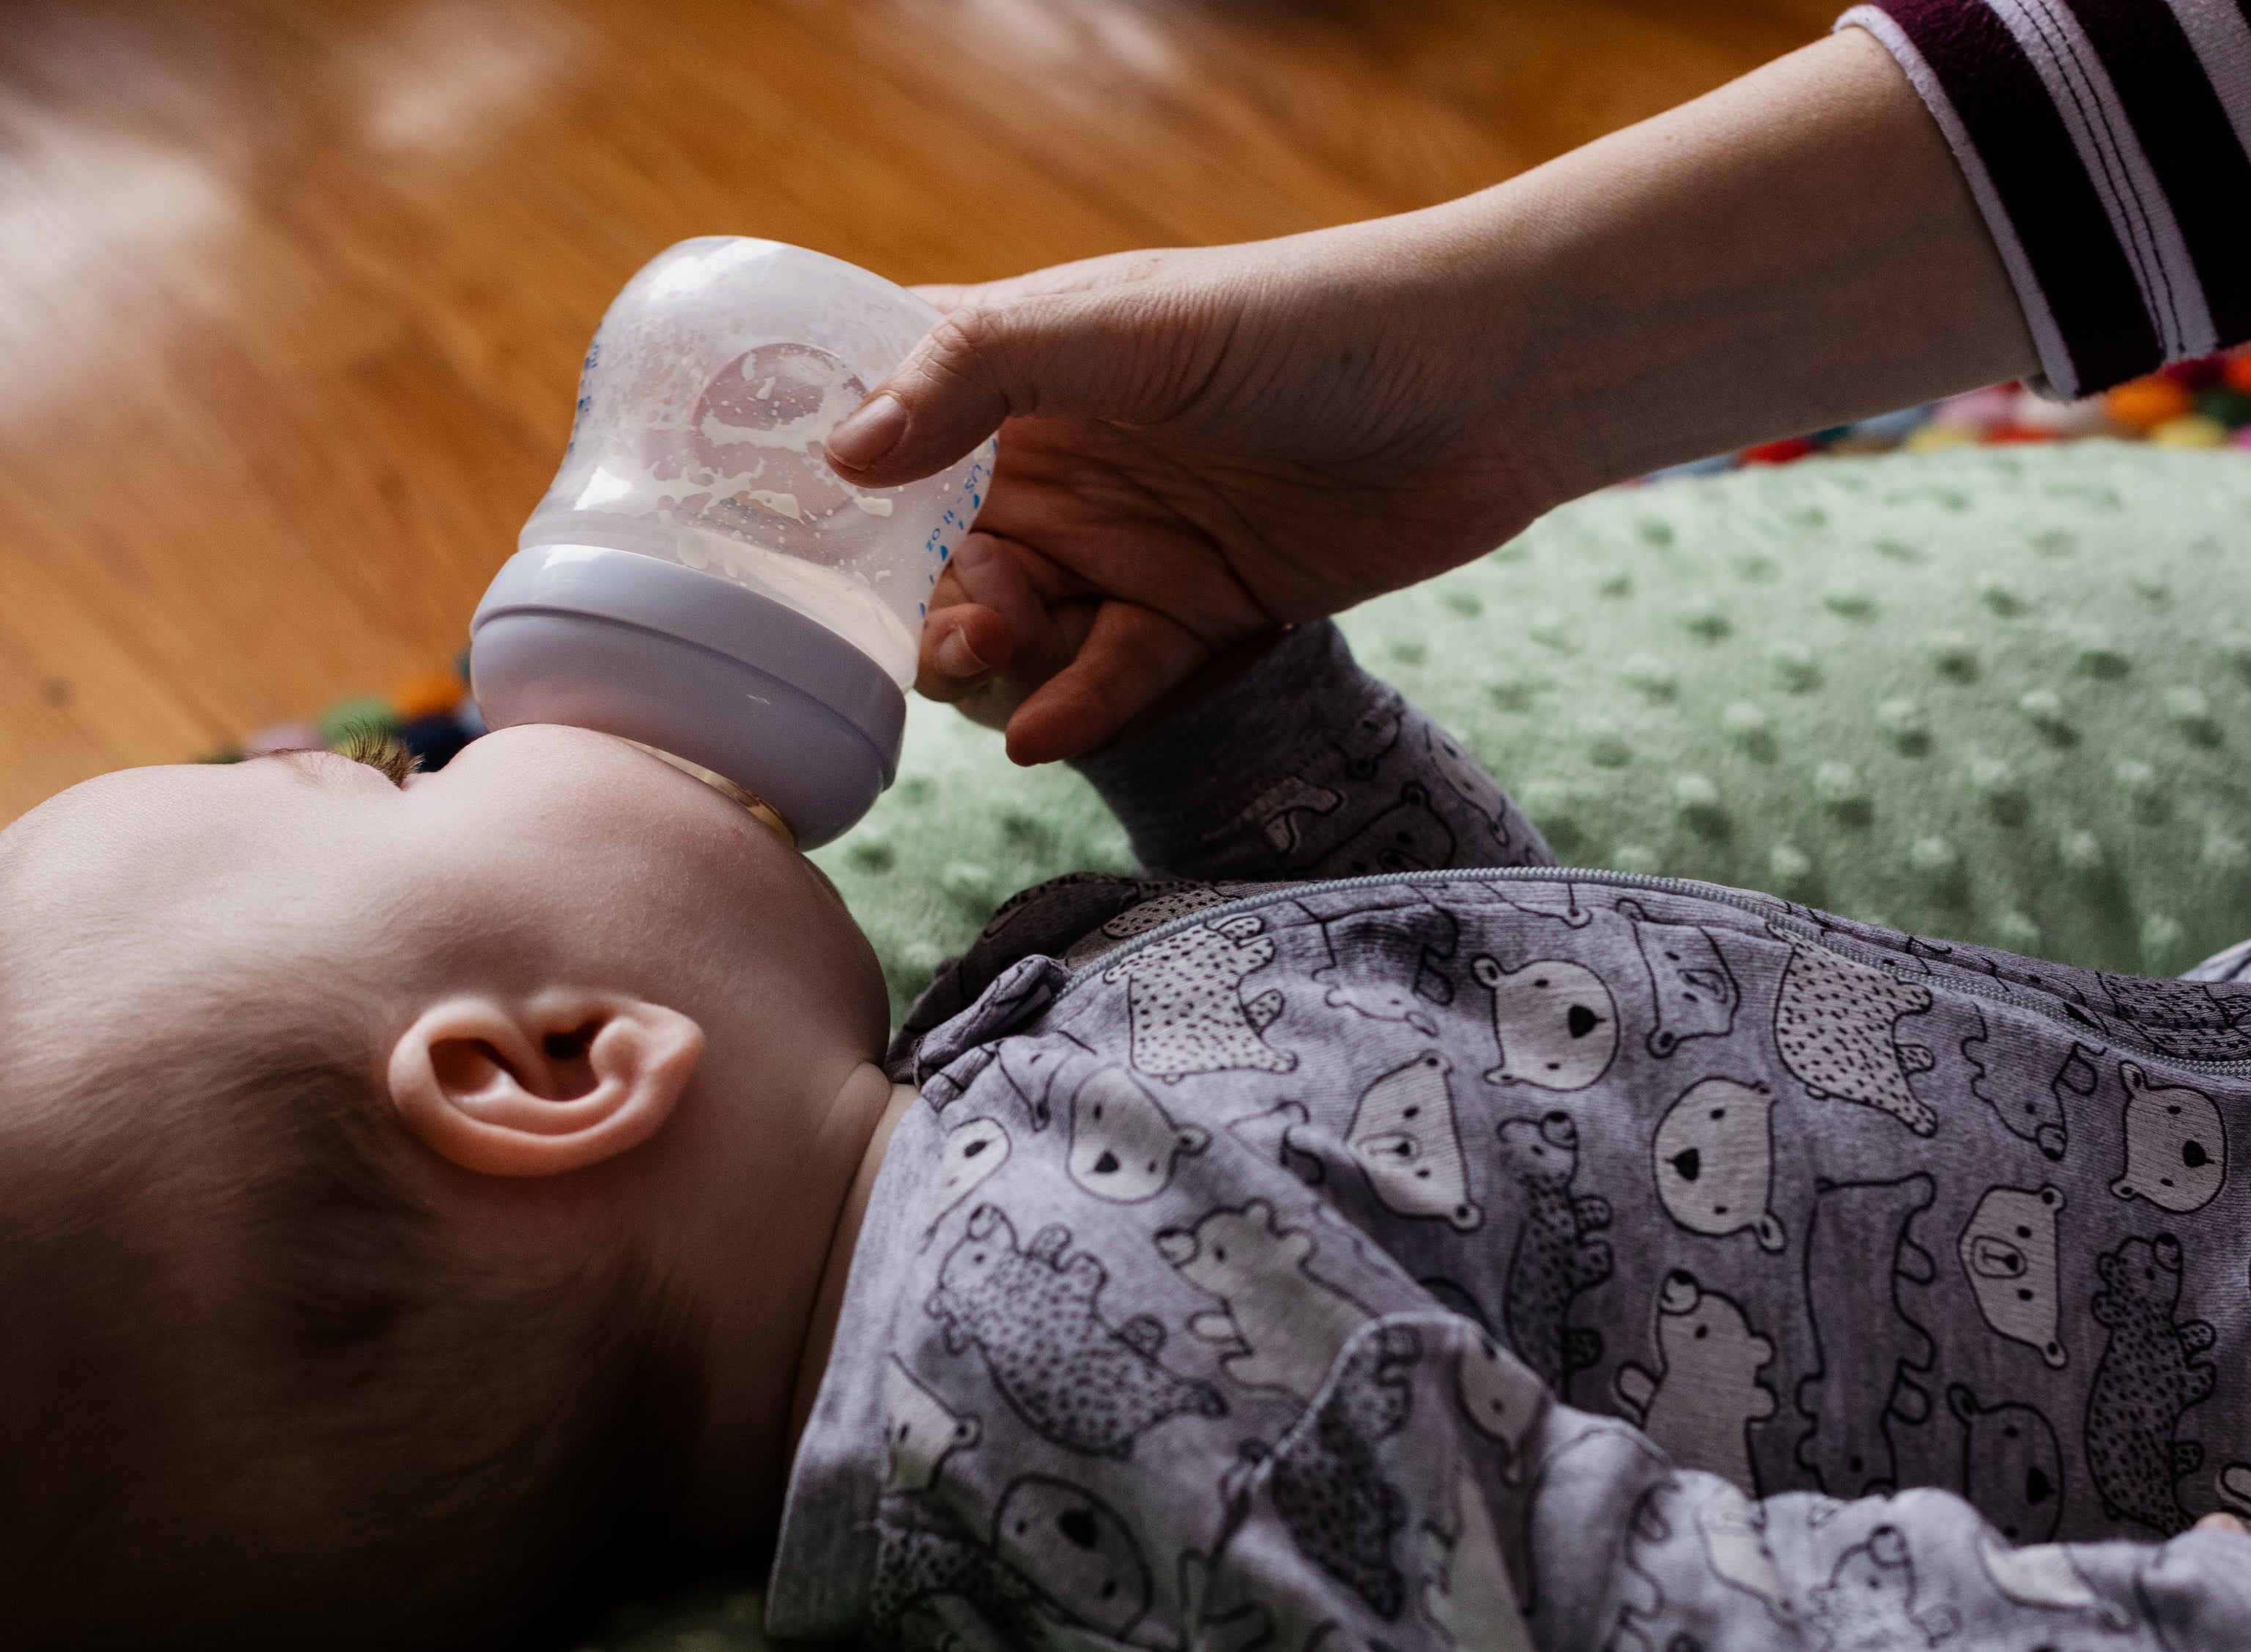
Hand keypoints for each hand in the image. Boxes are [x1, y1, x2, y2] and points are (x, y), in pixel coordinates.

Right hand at [826, 218, 1573, 764]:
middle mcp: (1061, 459)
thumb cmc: (1299, 320)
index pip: (889, 415)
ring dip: (990, 659)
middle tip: (941, 631)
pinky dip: (1078, 705)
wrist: (1482, 385)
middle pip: (939, 554)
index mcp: (1022, 368)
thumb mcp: (1121, 327)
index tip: (769, 538)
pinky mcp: (1201, 613)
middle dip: (918, 603)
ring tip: (989, 667)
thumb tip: (845, 454)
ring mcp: (1128, 541)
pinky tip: (1048, 732)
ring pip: (1017, 627)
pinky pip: (1112, 677)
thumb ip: (977, 375)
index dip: (828, 474)